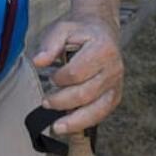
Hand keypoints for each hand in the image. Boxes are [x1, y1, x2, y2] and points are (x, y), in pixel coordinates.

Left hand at [31, 15, 123, 134]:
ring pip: (97, 109)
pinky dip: (86, 122)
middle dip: (62, 102)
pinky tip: (71, 126)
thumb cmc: (80, 31)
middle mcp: (114, 68)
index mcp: (102, 49)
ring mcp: (116, 84)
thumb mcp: (63, 29)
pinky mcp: (115, 95)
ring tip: (57, 127)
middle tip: (45, 103)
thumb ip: (50, 45)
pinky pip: (102, 114)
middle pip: (86, 93)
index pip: (77, 72)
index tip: (51, 78)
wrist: (101, 29)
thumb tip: (38, 62)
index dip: (60, 79)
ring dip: (75, 121)